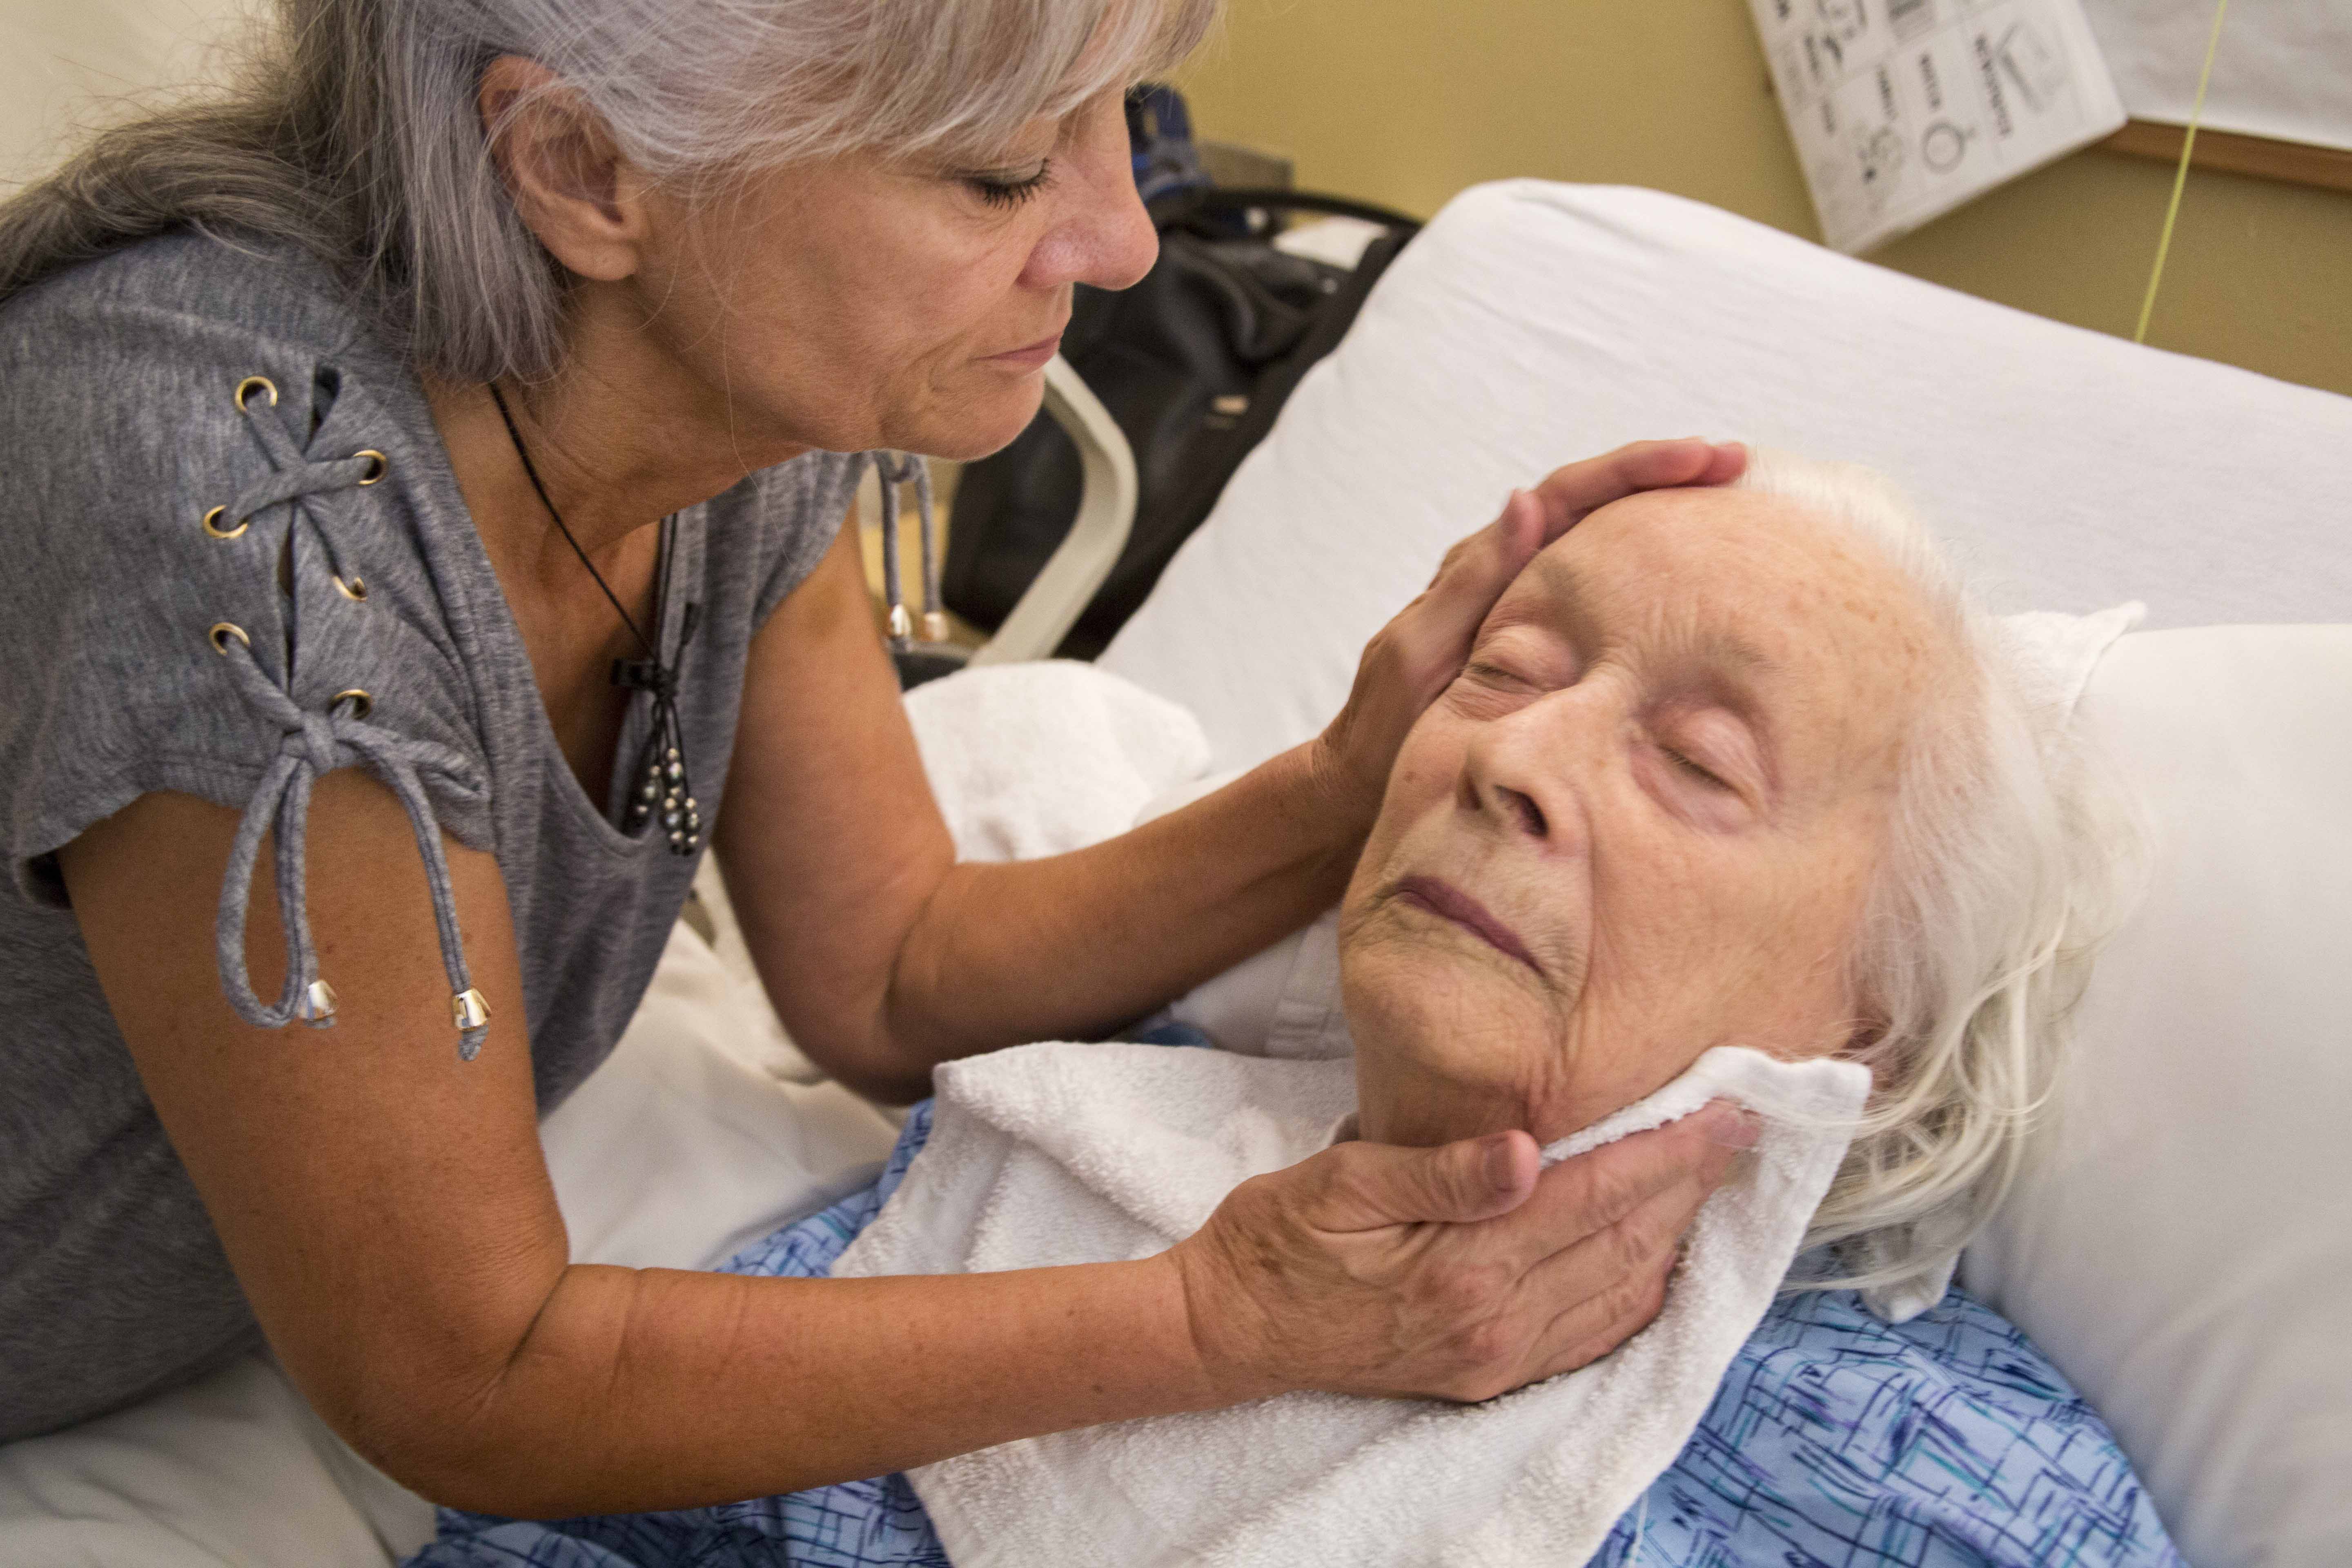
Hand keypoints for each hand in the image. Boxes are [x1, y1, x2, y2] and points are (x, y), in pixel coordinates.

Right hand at [1167, 1099, 1758, 1403]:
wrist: (1229, 1331)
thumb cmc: (1275, 1239)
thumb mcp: (1339, 1183)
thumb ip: (1439, 1170)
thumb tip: (1524, 1151)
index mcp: (1463, 1264)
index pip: (1594, 1195)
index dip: (1668, 1150)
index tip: (1726, 1107)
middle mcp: (1495, 1321)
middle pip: (1624, 1244)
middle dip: (1690, 1184)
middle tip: (1742, 1128)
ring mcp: (1496, 1356)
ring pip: (1620, 1292)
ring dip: (1674, 1235)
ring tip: (1711, 1178)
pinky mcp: (1487, 1374)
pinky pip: (1589, 1336)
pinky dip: (1638, 1294)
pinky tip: (1656, 1259)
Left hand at [1312, 439, 1747, 821]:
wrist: (1364, 782)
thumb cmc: (1384, 723)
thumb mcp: (1419, 650)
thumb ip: (1471, 582)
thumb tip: (1526, 500)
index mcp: (1484, 564)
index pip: (1569, 495)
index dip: (1634, 469)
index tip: (1701, 456)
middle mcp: (1511, 572)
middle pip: (1596, 503)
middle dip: (1664, 476)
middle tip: (1735, 460)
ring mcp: (1529, 606)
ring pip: (1604, 543)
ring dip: (1662, 516)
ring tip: (1731, 497)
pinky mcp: (1543, 647)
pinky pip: (1602, 596)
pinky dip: (1646, 577)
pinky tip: (1691, 582)